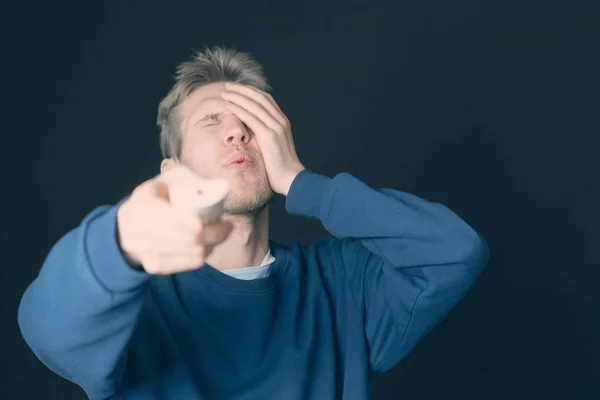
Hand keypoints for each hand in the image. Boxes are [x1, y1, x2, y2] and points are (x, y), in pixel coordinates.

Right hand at [117, 164, 232, 274]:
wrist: (126, 226)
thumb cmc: (155, 197)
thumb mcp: (166, 180)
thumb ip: (187, 178)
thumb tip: (211, 187)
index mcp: (144, 206)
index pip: (168, 218)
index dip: (189, 222)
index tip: (213, 220)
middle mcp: (141, 232)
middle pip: (187, 239)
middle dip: (215, 234)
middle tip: (228, 226)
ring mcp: (147, 253)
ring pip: (192, 254)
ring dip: (213, 244)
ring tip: (221, 234)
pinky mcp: (155, 267)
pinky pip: (188, 265)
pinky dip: (204, 256)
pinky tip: (209, 246)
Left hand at [221, 82, 304, 195]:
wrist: (291, 178)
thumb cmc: (279, 167)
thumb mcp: (272, 146)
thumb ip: (264, 134)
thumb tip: (249, 130)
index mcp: (282, 122)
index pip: (266, 99)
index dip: (250, 92)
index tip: (237, 89)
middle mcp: (281, 121)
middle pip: (260, 98)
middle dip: (242, 90)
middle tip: (227, 86)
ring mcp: (276, 127)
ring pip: (254, 105)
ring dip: (238, 97)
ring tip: (224, 93)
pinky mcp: (269, 136)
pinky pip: (251, 118)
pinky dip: (238, 109)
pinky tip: (228, 106)